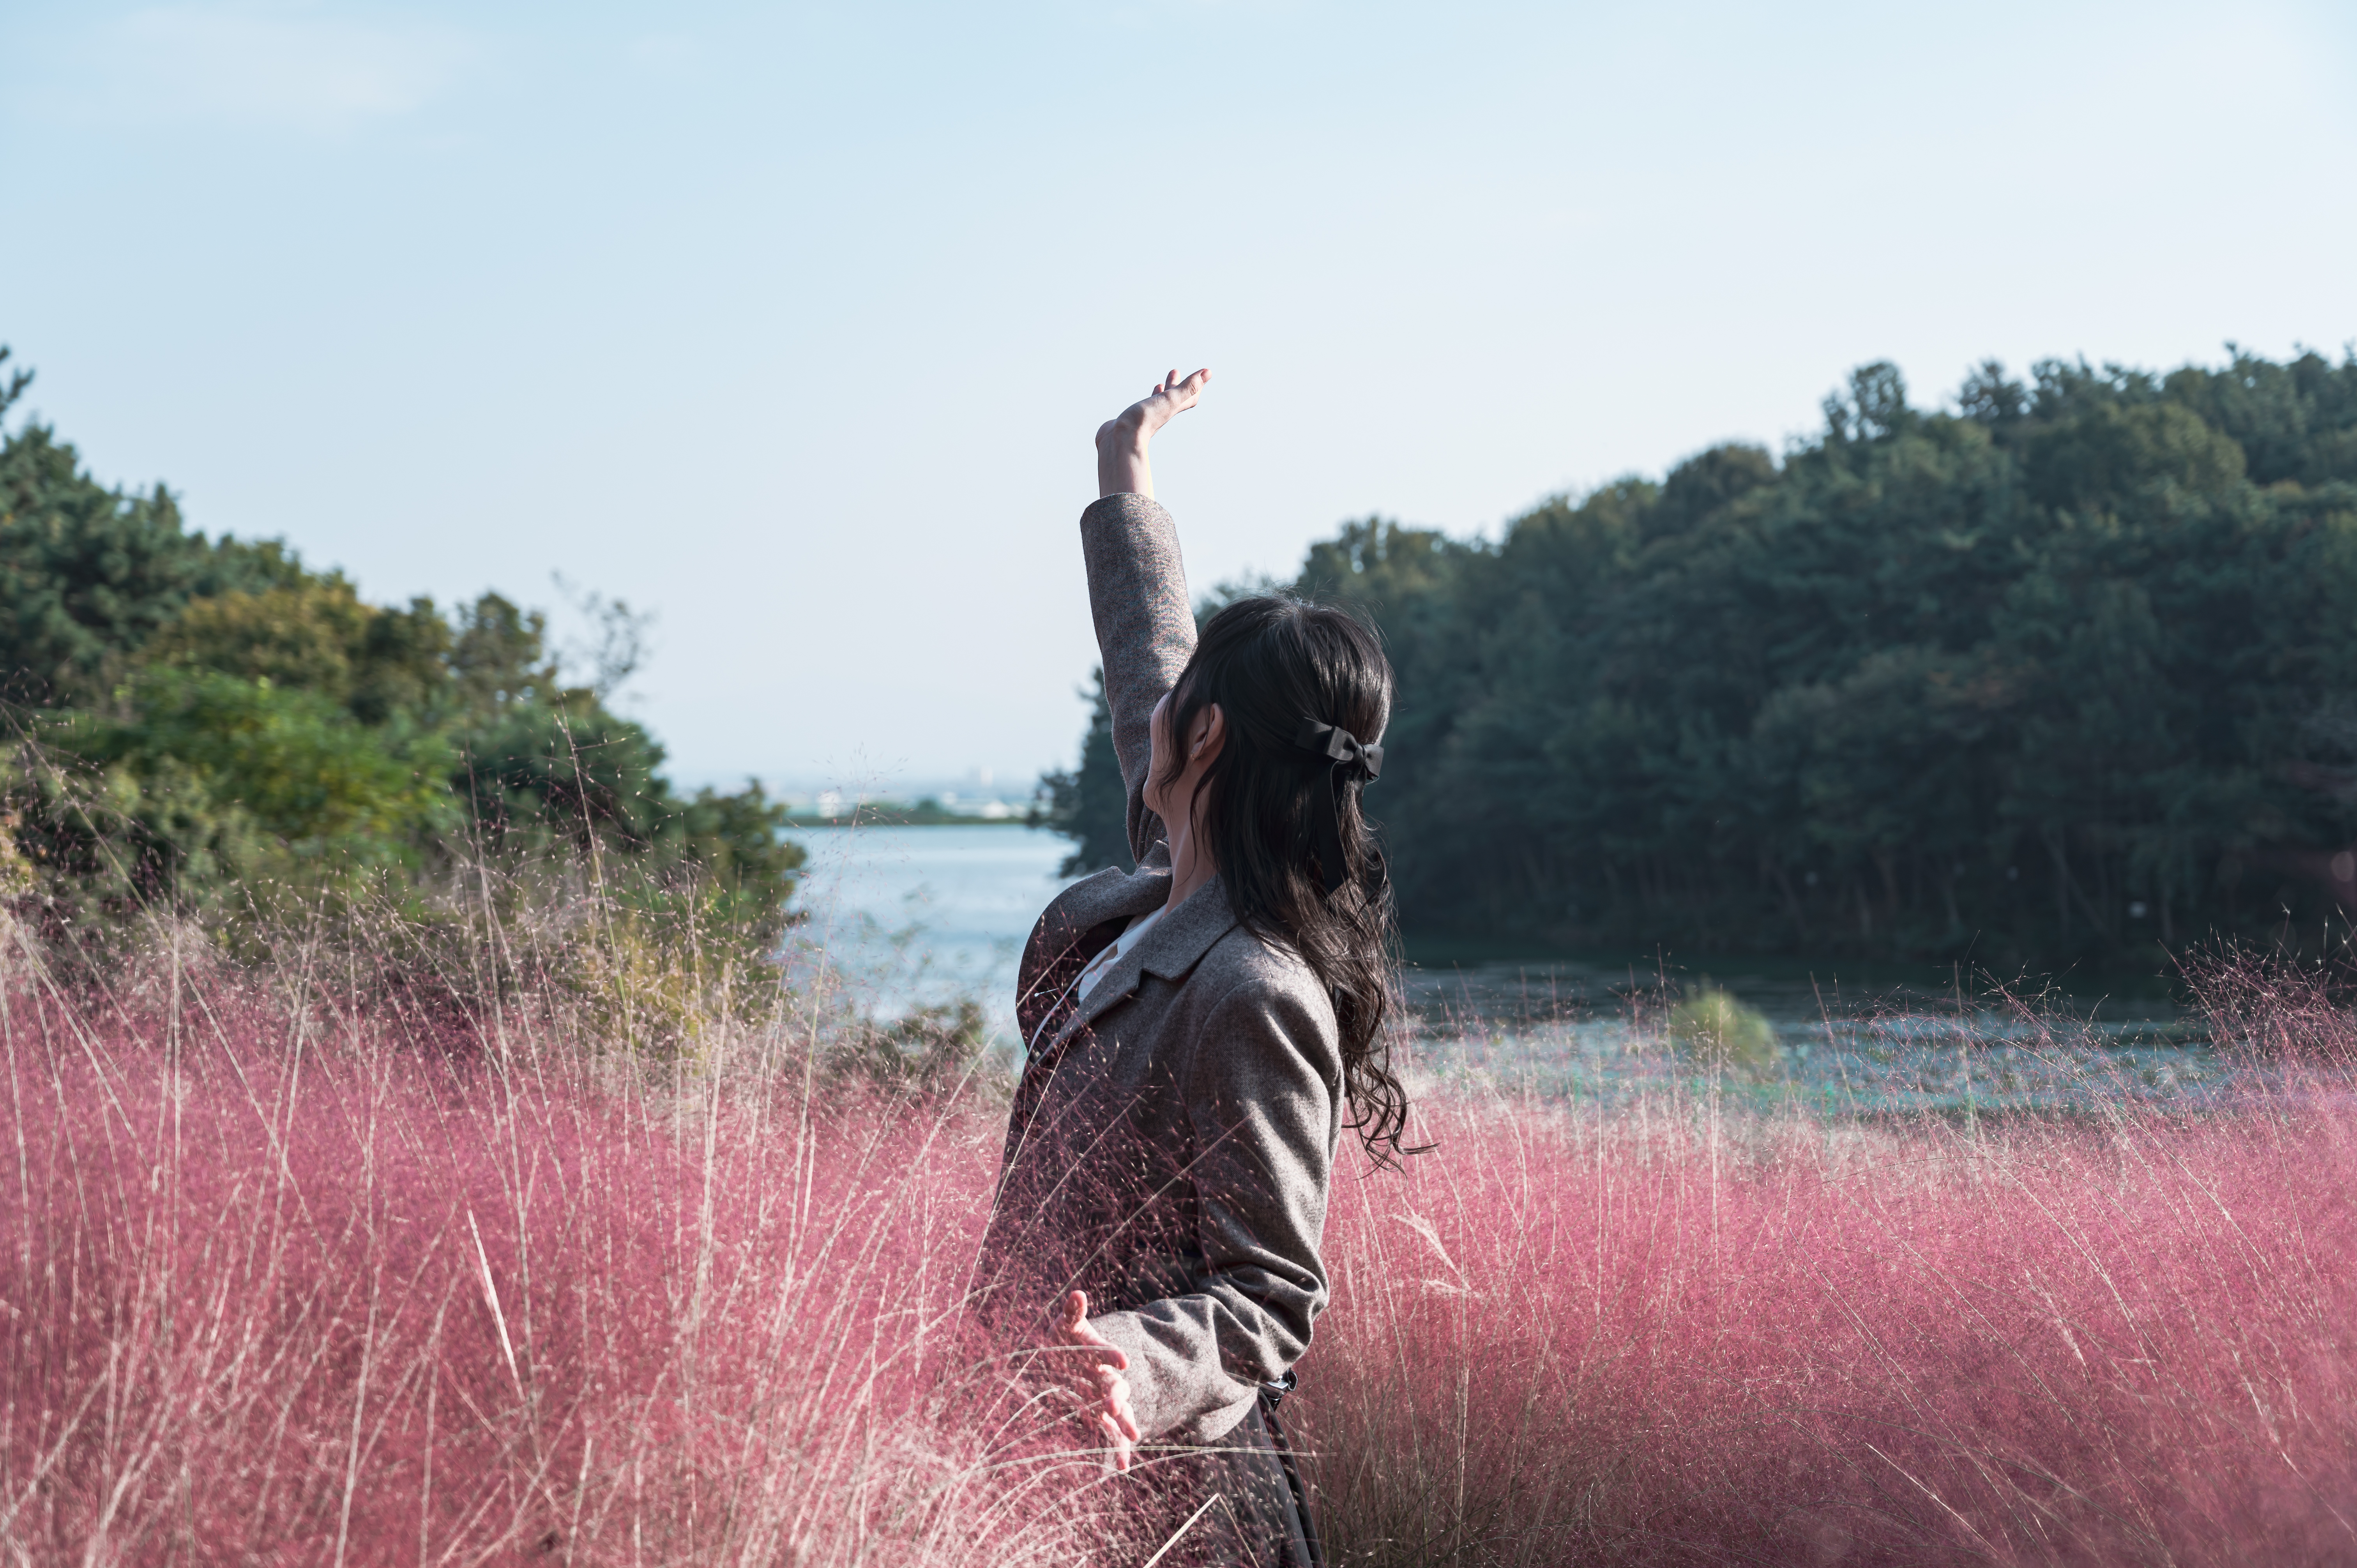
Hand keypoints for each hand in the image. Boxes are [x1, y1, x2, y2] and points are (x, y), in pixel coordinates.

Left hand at [1051, 1289, 1141, 1470]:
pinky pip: (1110, 1435)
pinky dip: (1117, 1450)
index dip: (1112, 1354)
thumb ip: (1074, 1312)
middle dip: (1116, 1395)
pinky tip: (1122, 1467)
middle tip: (1114, 1404)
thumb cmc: (1068, 1342)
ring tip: (1133, 1438)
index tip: (1121, 1360)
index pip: (1106, 1353)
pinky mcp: (1099, 1418)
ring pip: (1119, 1413)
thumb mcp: (1069, 1326)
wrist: (1070, 1364)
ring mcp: (1105, 1400)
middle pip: (1115, 1386)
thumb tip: (1078, 1293)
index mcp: (1097, 1354)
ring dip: (1123, 1424)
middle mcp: (1105, 1378)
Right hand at [1096, 368, 1209, 498]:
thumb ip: (1188, 387)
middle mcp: (1161, 414)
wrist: (1120, 441)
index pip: (1189, 397)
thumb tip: (1208, 372)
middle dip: (1176, 385)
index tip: (1201, 373)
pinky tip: (1137, 404)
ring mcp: (1146, 418)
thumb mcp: (1170, 399)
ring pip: (1157, 404)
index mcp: (1171, 409)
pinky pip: (1140, 410)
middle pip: (1174, 399)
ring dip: (1161, 393)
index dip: (1196, 385)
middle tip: (1175, 371)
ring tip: (1160, 384)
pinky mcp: (1131, 421)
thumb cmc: (1145, 420)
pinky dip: (1143, 402)